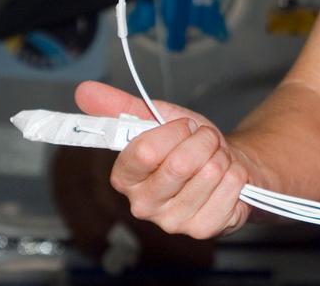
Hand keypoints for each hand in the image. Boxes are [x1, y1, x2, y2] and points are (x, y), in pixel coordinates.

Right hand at [74, 81, 252, 238]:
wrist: (225, 163)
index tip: (183, 127)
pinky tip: (225, 178)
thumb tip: (84, 91)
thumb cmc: (189, 144)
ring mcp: (173, 221)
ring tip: (214, 159)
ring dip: (220, 156)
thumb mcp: (158, 118)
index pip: (144, 151)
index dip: (173, 131)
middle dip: (202, 140)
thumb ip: (120, 106)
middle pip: (180, 163)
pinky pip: (230, 186)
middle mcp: (144, 205)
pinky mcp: (203, 229)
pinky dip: (235, 173)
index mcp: (125, 178)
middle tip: (203, 141)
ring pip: (210, 172)